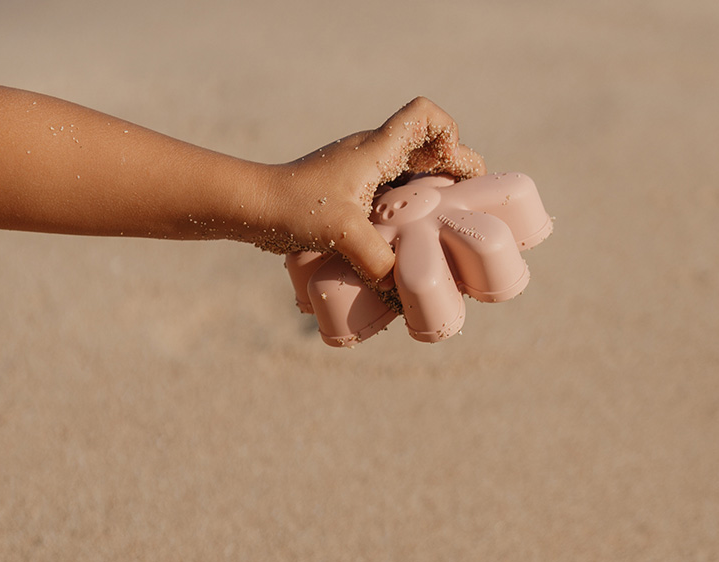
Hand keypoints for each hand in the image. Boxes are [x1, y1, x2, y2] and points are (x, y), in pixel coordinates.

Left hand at [261, 96, 484, 283]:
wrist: (250, 206)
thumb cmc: (293, 206)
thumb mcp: (341, 232)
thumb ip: (376, 258)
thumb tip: (400, 288)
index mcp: (376, 149)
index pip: (424, 116)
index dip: (450, 134)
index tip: (457, 169)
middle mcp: (370, 154)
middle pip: (425, 147)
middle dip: (452, 172)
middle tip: (468, 205)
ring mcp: (358, 173)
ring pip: (406, 174)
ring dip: (427, 195)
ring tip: (441, 229)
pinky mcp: (346, 193)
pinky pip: (386, 195)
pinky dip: (402, 213)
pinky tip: (401, 244)